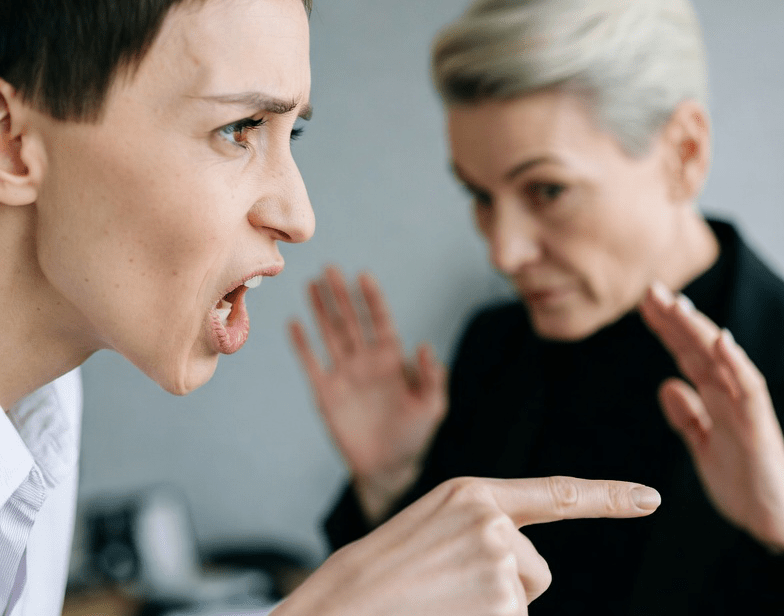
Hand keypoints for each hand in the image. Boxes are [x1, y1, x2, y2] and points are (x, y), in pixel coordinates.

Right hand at [277, 475, 660, 615]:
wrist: (342, 604)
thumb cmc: (385, 572)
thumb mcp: (433, 530)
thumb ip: (482, 528)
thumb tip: (527, 570)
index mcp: (472, 493)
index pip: (556, 494)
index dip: (608, 497)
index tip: (652, 497)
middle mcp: (493, 520)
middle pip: (535, 570)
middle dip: (506, 588)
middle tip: (447, 591)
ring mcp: (499, 561)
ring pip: (521, 602)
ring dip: (490, 610)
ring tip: (440, 603)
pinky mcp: (503, 603)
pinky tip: (447, 615)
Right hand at [288, 266, 446, 520]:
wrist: (387, 467)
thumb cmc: (414, 435)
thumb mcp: (431, 407)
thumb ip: (431, 377)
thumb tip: (425, 345)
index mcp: (392, 359)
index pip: (380, 320)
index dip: (372, 299)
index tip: (363, 276)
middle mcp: (366, 360)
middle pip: (351, 320)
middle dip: (341, 294)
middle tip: (330, 268)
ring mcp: (345, 374)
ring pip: (330, 334)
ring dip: (321, 309)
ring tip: (311, 283)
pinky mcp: (326, 393)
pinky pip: (311, 363)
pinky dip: (302, 344)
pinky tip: (294, 323)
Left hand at [640, 282, 783, 551]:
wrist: (772, 522)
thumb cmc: (743, 482)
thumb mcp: (702, 446)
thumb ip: (687, 416)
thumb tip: (668, 385)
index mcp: (714, 397)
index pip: (686, 353)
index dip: (666, 328)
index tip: (644, 303)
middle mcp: (729, 395)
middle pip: (698, 348)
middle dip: (675, 318)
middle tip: (651, 289)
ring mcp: (744, 407)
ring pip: (720, 360)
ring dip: (699, 330)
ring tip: (677, 304)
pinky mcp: (759, 426)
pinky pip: (748, 388)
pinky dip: (735, 362)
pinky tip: (721, 339)